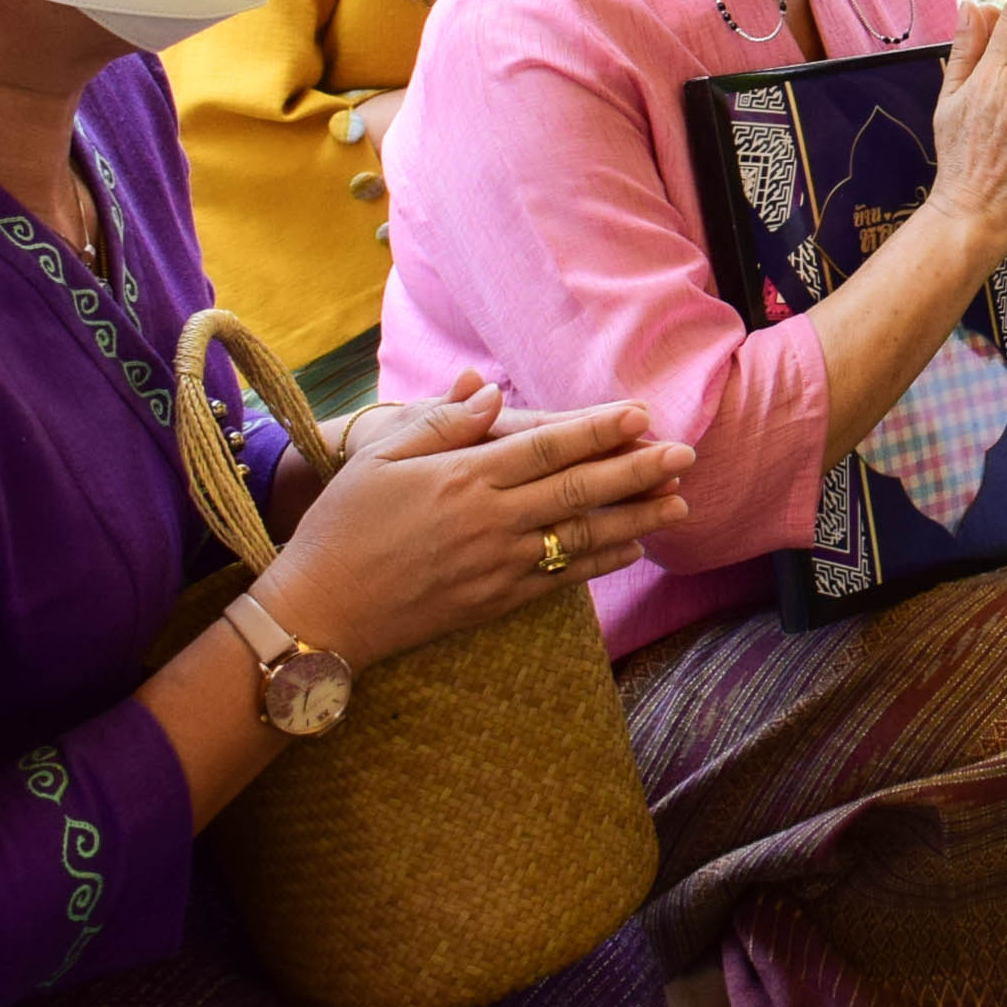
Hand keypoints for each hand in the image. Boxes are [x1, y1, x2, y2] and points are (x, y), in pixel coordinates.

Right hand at [251, 380, 694, 664]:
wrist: (320, 613)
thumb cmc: (342, 526)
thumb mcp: (378, 457)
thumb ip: (441, 423)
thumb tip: (491, 393)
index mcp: (464, 477)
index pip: (548, 446)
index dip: (599, 429)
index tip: (641, 415)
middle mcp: (490, 521)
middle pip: (579, 490)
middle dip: (638, 471)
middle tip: (686, 456)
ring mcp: (497, 565)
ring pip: (582, 537)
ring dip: (636, 520)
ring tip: (681, 504)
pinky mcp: (495, 601)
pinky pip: (563, 580)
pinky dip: (602, 563)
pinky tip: (633, 550)